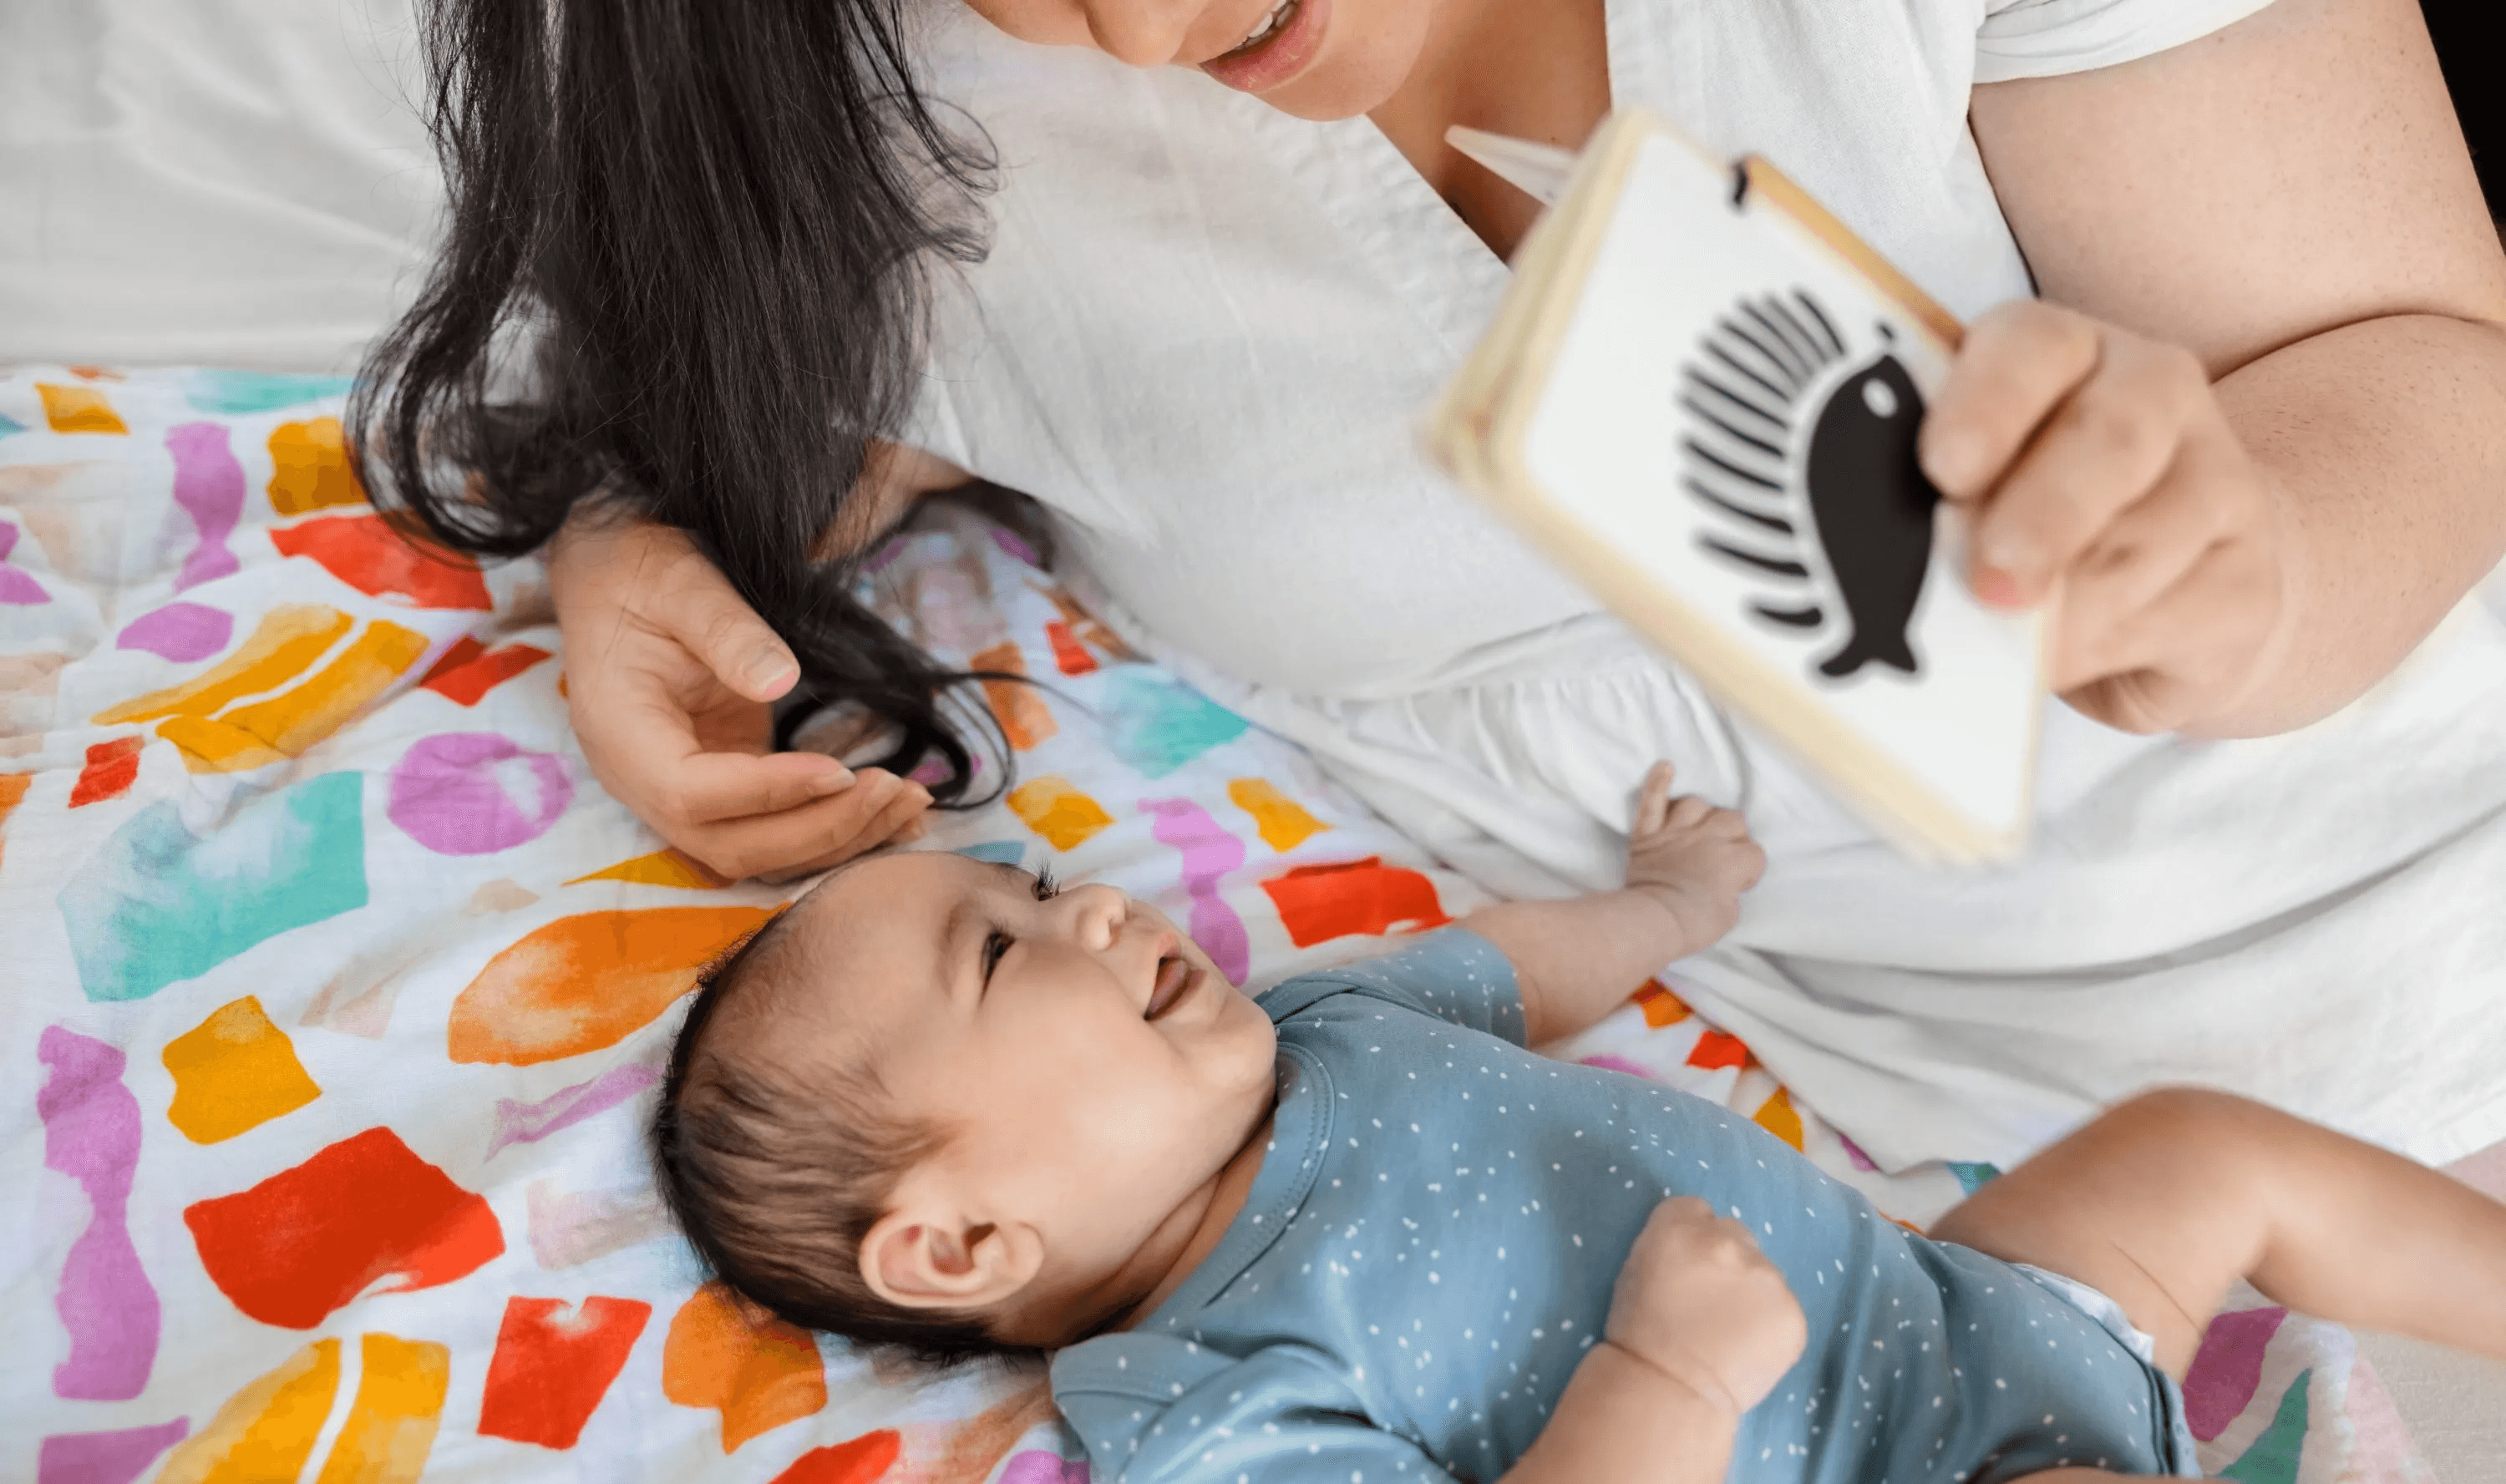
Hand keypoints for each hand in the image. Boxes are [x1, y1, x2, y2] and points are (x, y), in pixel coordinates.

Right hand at [547, 513, 931, 879]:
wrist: (616, 577)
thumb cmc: (639, 571)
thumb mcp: (679, 580)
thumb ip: (726, 629)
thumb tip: (781, 679)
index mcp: (619, 732)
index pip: (691, 793)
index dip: (770, 792)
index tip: (842, 770)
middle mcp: (642, 781)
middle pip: (731, 844)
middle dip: (820, 827)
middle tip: (898, 790)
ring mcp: (681, 793)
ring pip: (760, 853)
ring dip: (839, 838)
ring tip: (913, 802)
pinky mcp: (722, 789)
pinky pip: (777, 831)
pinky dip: (835, 832)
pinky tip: (896, 821)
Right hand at [1604, 1197, 1806, 1419]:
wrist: (1668, 1391)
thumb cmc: (1640, 1335)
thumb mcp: (1636, 1271)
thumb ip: (1671, 1244)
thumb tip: (1699, 1246)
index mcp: (1678, 1227)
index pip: (1696, 1209)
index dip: (1691, 1240)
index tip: (1687, 1267)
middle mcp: (1727, 1241)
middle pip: (1736, 1234)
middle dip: (1727, 1262)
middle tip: (1710, 1302)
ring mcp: (1766, 1277)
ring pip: (1764, 1273)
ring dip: (1751, 1293)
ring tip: (1727, 1332)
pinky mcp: (1792, 1313)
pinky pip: (1783, 1308)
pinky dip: (1770, 1325)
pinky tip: (1747, 1348)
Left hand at [1623, 762, 1763, 950]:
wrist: (1655, 920)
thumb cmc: (1695, 923)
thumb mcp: (1729, 914)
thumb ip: (1730, 889)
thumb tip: (1723, 883)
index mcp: (1734, 859)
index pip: (1754, 853)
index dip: (1747, 869)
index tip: (1736, 883)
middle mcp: (1709, 838)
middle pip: (1731, 820)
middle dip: (1731, 836)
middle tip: (1720, 855)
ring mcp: (1676, 831)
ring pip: (1696, 805)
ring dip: (1700, 815)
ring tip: (1696, 829)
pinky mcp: (1648, 833)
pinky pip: (1653, 799)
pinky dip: (1657, 782)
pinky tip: (1665, 767)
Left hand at [1919, 301, 2289, 734]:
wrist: (2170, 598)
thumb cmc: (2026, 529)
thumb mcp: (1969, 499)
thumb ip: (1941, 503)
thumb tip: (1900, 557)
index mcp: (2064, 352)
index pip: (2035, 344)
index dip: (1988, 402)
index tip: (1944, 468)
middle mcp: (2153, 393)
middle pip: (2112, 437)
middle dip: (2045, 515)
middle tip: (1992, 582)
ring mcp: (2217, 479)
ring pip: (2139, 543)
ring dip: (2062, 608)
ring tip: (2007, 643)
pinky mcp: (2247, 577)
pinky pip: (2173, 615)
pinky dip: (2101, 649)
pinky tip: (2065, 659)